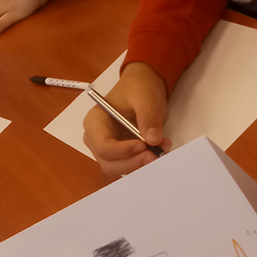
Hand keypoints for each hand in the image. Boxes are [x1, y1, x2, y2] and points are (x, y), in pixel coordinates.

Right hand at [83, 62, 171, 177]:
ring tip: (161, 149)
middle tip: (155, 155)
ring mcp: (107, 149)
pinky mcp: (120, 154)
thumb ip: (148, 118)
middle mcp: (96, 139)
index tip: (144, 145)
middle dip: (133, 163)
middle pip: (109, 163)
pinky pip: (129, 166)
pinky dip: (143, 164)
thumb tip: (153, 140)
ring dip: (140, 165)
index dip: (122, 151)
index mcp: (95, 122)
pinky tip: (158, 150)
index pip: (103, 146)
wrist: (144, 86)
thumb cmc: (139, 87)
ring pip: (119, 169)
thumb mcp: (145, 97)